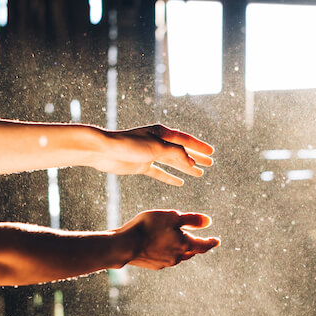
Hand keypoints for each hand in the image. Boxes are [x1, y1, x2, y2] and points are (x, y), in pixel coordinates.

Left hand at [91, 124, 213, 185]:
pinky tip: (180, 183)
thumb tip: (192, 163)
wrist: (103, 151)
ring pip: (173, 162)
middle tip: (210, 163)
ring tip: (199, 174)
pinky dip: (170, 177)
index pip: (186, 140)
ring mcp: (149, 154)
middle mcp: (157, 142)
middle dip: (196, 157)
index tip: (212, 152)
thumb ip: (176, 154)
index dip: (199, 146)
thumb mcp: (157, 147)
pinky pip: (160, 172)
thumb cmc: (129, 145)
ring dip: (186, 168)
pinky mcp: (141, 165)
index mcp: (162, 133)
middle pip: (181, 151)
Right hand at [118, 210, 219, 269]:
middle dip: (197, 246)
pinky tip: (163, 247)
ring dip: (183, 250)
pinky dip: (169, 252)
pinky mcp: (154, 265)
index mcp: (185, 245)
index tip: (217, 241)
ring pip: (180, 256)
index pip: (204, 245)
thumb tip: (209, 221)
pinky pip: (167, 258)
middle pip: (192, 252)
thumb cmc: (149, 227)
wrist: (124, 245)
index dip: (211, 242)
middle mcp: (178, 257)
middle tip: (201, 242)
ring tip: (181, 243)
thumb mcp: (172, 217)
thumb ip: (192, 220)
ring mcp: (165, 263)